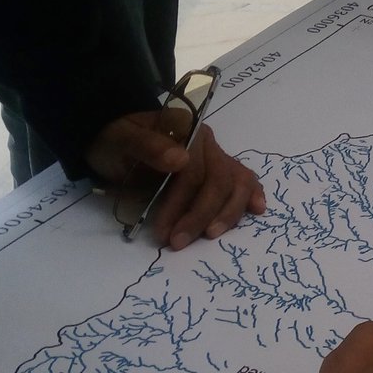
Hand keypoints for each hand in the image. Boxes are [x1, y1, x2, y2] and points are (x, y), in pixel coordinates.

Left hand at [85, 110, 265, 249]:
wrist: (116, 139)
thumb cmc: (116, 141)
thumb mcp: (120, 140)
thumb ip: (147, 147)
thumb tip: (181, 160)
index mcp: (187, 130)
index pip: (194, 172)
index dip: (181, 204)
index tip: (164, 232)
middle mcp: (208, 143)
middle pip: (218, 181)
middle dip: (201, 215)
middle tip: (179, 242)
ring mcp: (217, 156)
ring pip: (237, 183)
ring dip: (228, 213)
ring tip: (212, 234)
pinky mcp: (221, 170)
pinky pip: (244, 180)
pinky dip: (252, 194)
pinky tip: (257, 209)